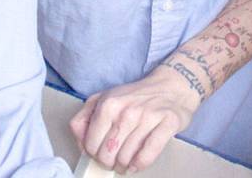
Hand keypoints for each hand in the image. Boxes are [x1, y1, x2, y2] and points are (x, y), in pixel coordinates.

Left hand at [70, 63, 202, 173]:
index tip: (100, 152)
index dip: (93, 154)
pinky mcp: (168, 123)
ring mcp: (148, 117)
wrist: (171, 86)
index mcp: (108, 103)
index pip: (90, 145)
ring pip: (126, 158)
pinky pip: (147, 155)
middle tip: (114, 159)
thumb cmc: (136, 97)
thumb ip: (84, 118)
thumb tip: (80, 141)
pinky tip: (138, 163)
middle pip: (107, 155)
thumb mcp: (104, 99)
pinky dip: (140, 164)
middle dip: (109, 163)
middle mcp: (127, 110)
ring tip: (126, 161)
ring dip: (125, 165)